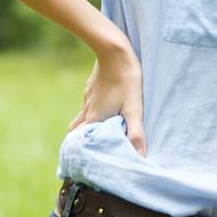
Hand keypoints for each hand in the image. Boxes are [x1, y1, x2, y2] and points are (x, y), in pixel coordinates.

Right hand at [68, 41, 145, 156]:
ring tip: (96, 135)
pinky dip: (91, 113)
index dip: (81, 154)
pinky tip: (103, 111)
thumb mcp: (135, 108)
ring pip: (80, 119)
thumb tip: (139, 156)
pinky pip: (87, 106)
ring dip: (85, 128)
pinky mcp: (91, 89)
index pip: (80, 143)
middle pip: (76, 133)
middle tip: (88, 152)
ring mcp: (87, 99)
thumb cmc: (126, 81)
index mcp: (94, 120)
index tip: (83, 164)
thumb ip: (136, 133)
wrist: (113, 52)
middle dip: (80, 143)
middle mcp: (86, 112)